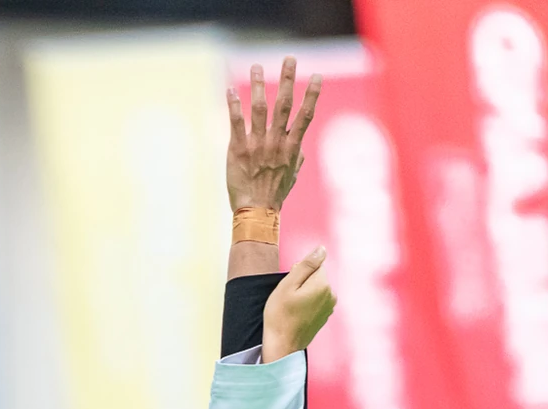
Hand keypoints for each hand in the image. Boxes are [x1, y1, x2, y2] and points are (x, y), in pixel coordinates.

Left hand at [227, 57, 321, 211]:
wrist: (256, 211)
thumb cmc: (275, 194)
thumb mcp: (292, 176)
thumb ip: (297, 158)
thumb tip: (301, 148)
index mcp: (292, 147)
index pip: (305, 115)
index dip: (312, 94)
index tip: (317, 76)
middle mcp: (276, 142)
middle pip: (284, 104)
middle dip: (287, 79)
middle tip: (290, 59)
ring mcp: (257, 144)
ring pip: (259, 108)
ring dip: (258, 85)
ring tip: (256, 67)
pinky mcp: (238, 149)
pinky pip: (236, 123)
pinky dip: (234, 106)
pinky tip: (230, 91)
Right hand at [261, 247, 335, 361]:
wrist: (282, 345)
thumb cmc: (280, 316)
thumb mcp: (288, 285)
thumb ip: (306, 265)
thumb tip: (321, 249)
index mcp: (323, 285)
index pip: (314, 265)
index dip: (298, 272)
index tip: (290, 286)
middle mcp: (331, 295)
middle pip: (316, 277)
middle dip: (302, 282)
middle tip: (288, 297)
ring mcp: (329, 307)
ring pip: (315, 289)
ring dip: (304, 293)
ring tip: (291, 307)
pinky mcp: (325, 316)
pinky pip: (316, 301)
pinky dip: (306, 304)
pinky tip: (296, 315)